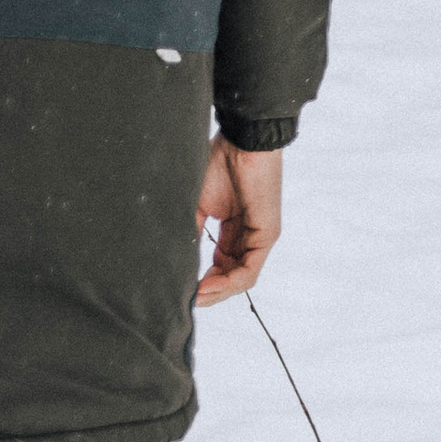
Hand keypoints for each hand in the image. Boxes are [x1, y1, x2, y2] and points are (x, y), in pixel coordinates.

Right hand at [196, 139, 282, 306]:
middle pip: (231, 276)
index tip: (182, 289)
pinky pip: (249, 269)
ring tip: (196, 298)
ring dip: (218, 292)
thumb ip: (191, 231)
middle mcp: (248, 237)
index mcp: (233, 228)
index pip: (220, 264)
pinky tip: (208, 286)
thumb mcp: (196, 204)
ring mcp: (260, 238)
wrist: (241, 141)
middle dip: (210, 292)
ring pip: (241, 279)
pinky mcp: (267, 235)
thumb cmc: (218, 163)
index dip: (202, 280)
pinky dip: (229, 282)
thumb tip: (174, 257)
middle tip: (186, 300)